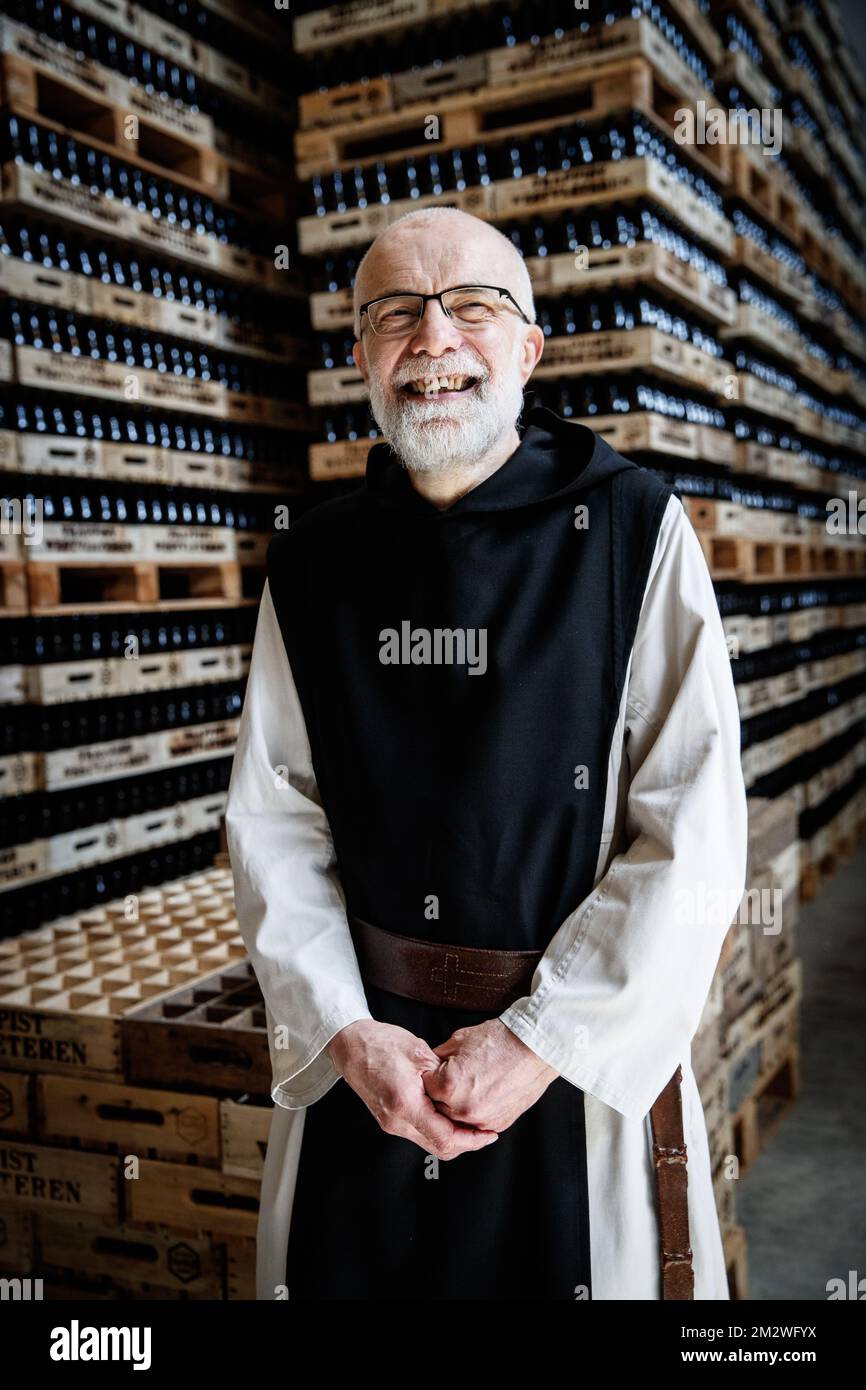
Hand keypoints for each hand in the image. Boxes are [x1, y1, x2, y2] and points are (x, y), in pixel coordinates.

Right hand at [326, 1019, 498, 1160]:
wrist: (350, 1045)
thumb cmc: (380, 1043)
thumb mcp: (419, 1052)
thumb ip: (444, 1077)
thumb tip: (464, 1091)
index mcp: (405, 1104)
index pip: (445, 1138)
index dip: (471, 1140)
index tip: (488, 1134)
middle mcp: (396, 1121)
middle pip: (438, 1147)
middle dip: (466, 1142)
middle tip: (484, 1130)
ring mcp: (390, 1123)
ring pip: (429, 1143)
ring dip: (452, 1136)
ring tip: (469, 1121)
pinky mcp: (389, 1120)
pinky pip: (419, 1133)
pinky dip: (437, 1129)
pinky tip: (448, 1114)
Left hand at [422, 1019, 559, 1132]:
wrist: (534, 1048)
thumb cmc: (500, 1040)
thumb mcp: (459, 1040)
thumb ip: (439, 1057)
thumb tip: (429, 1065)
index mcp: (448, 1085)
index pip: (425, 1087)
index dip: (430, 1076)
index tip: (436, 1070)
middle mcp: (463, 1108)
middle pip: (438, 1107)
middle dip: (441, 1093)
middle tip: (455, 1076)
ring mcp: (481, 1119)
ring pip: (456, 1120)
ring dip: (457, 1106)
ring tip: (471, 1084)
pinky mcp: (498, 1124)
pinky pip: (477, 1124)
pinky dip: (476, 1112)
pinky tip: (483, 1093)